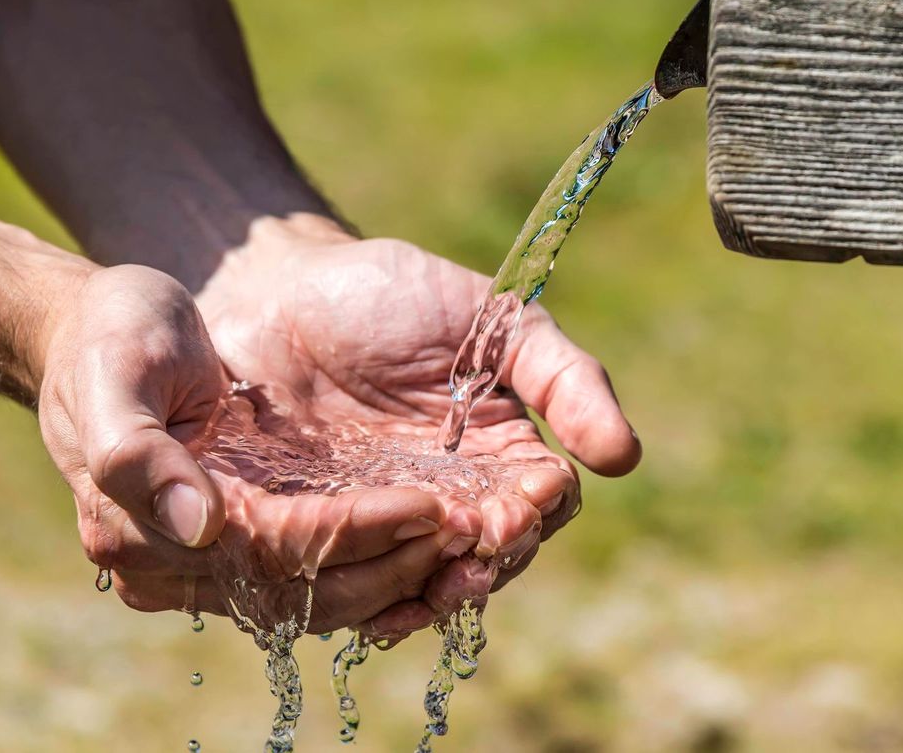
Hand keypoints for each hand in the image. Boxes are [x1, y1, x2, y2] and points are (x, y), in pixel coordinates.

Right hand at [36, 263, 475, 633]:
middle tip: (477, 527)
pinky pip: (333, 572)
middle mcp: (188, 563)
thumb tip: (201, 526)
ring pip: (331, 595)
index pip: (273, 551)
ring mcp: (226, 557)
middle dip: (399, 563)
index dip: (353, 533)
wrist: (111, 329)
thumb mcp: (115, 369)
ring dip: (409, 574)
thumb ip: (137, 451)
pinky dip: (392, 562)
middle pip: (312, 593)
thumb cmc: (114, 336)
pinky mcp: (261, 536)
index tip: (428, 504)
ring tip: (481, 539)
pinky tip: (447, 539)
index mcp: (142, 530)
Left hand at [195, 216, 640, 630]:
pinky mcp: (324, 534)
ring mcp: (387, 519)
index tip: (520, 506)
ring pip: (427, 582)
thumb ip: (564, 378)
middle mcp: (451, 496)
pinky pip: (355, 587)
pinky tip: (374, 612)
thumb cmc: (391, 295)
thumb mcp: (493, 320)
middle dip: (488, 562)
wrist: (277, 290)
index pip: (541, 503)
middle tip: (472, 551)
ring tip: (428, 589)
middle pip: (489, 556)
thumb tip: (625, 458)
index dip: (536, 513)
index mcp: (500, 450)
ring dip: (434, 594)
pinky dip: (370, 605)